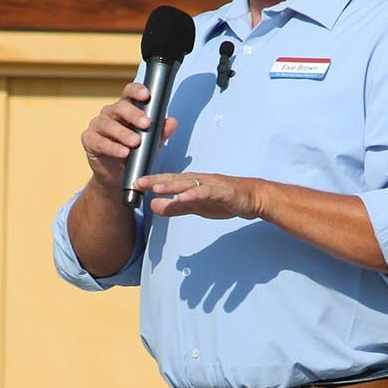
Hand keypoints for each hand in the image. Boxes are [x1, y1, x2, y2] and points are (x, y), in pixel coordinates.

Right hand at [80, 83, 177, 190]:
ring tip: (135, 143)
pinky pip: (100, 141)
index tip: (146, 95)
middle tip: (146, 124)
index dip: (136, 90)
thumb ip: (161, 133)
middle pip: (119, 107)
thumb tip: (172, 122)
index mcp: (126, 108)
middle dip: (133, 115)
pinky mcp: (89, 140)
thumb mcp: (152, 144)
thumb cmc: (135, 154)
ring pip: (108, 124)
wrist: (119, 177)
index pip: (129, 93)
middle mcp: (110, 113)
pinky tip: (123, 153)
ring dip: (123, 133)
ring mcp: (97, 125)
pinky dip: (112, 147)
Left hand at [137, 172, 263, 219]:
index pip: (168, 181)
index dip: (152, 182)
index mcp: (192, 183)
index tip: (135, 183)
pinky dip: (195, 194)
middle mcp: (199, 181)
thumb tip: (153, 206)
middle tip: (138, 182)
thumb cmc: (224, 199)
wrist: (253, 198)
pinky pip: (207, 193)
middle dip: (156, 180)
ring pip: (189, 184)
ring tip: (156, 188)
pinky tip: (184, 197)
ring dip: (172, 186)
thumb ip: (175, 207)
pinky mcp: (223, 192)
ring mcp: (211, 185)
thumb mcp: (195, 207)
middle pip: (175, 179)